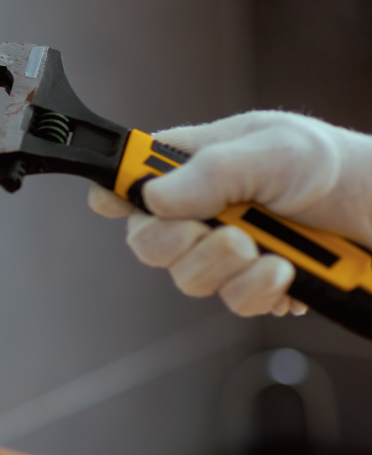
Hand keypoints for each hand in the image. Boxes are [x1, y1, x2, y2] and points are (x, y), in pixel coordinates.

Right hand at [89, 111, 371, 315]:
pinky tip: (286, 274)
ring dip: (229, 269)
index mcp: (195, 165)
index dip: (114, 192)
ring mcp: (228, 252)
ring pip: (189, 280)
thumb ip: (212, 173)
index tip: (113, 202)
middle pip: (149, 242)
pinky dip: (261, 292)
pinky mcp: (258, 287)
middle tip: (224, 234)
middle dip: (182, 245)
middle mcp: (204, 210)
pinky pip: (236, 304)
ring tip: (271, 252)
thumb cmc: (341, 168)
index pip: (131, 178)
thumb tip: (152, 197)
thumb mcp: (275, 151)